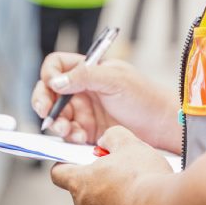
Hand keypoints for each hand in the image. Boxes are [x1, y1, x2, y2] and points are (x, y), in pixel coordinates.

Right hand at [31, 52, 181, 151]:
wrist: (162, 126)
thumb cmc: (144, 97)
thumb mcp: (115, 79)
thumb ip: (84, 76)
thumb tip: (55, 81)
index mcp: (88, 70)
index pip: (56, 66)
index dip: (49, 74)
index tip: (52, 86)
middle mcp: (82, 89)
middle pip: (49, 92)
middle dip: (43, 102)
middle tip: (45, 113)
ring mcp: (84, 111)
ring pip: (56, 115)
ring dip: (56, 122)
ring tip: (66, 129)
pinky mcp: (87, 132)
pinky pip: (68, 134)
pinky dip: (68, 136)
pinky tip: (78, 138)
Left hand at [50, 126, 171, 204]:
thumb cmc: (143, 177)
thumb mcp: (129, 144)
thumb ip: (112, 137)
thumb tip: (106, 141)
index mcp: (81, 183)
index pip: (58, 174)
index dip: (65, 167)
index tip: (76, 164)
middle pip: (84, 193)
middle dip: (101, 185)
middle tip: (123, 177)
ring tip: (138, 196)